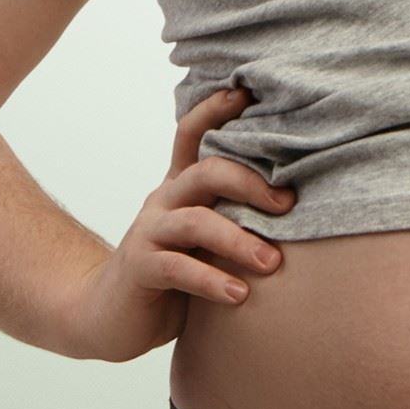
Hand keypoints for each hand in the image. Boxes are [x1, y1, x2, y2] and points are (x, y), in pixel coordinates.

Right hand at [56, 86, 297, 362]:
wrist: (110, 315)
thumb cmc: (173, 273)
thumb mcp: (204, 237)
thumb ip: (234, 215)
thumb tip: (299, 201)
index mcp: (181, 186)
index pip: (193, 134)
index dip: (216, 109)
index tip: (248, 93)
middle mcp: (165, 199)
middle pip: (206, 171)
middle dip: (251, 183)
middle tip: (287, 205)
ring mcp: (149, 232)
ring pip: (197, 221)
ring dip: (239, 241)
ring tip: (272, 263)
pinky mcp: (140, 268)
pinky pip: (178, 268)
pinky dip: (212, 280)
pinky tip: (239, 296)